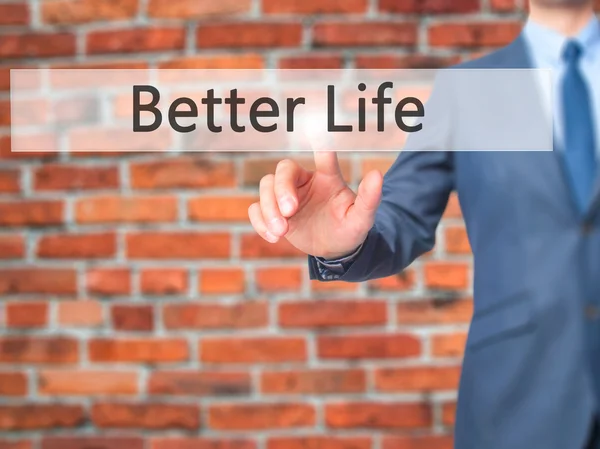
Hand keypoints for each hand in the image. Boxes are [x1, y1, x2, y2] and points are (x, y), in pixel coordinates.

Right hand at [248, 152, 382, 258]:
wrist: (335, 250)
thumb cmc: (350, 228)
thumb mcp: (362, 218)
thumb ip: (369, 198)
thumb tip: (377, 175)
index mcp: (327, 178)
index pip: (323, 155)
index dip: (318, 141)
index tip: (313, 125)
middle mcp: (304, 182)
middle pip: (283, 170)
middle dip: (282, 190)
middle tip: (290, 212)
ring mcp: (286, 196)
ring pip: (265, 186)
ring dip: (269, 208)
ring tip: (281, 232)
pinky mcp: (273, 213)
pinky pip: (256, 208)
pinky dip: (260, 221)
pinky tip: (273, 237)